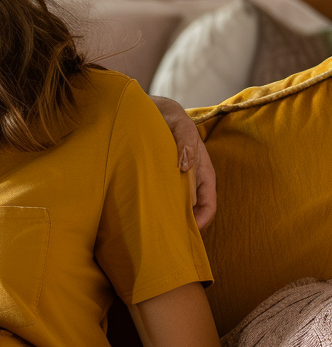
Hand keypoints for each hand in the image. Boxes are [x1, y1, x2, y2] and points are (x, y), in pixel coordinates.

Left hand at [150, 94, 215, 228]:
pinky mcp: (157, 180)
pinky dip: (152, 206)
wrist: (150, 111)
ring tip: (150, 227)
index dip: (201, 221)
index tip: (187, 231)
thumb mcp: (181, 126)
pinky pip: (157, 198)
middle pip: (190, 211)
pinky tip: (138, 211)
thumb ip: (185, 142)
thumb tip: (184, 165)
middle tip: (164, 236)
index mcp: (203, 173)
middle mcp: (189, 181)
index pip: (208, 205)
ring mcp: (173, 182)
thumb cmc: (171, 119)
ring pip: (173, 207)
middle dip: (181, 225)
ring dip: (165, 216)